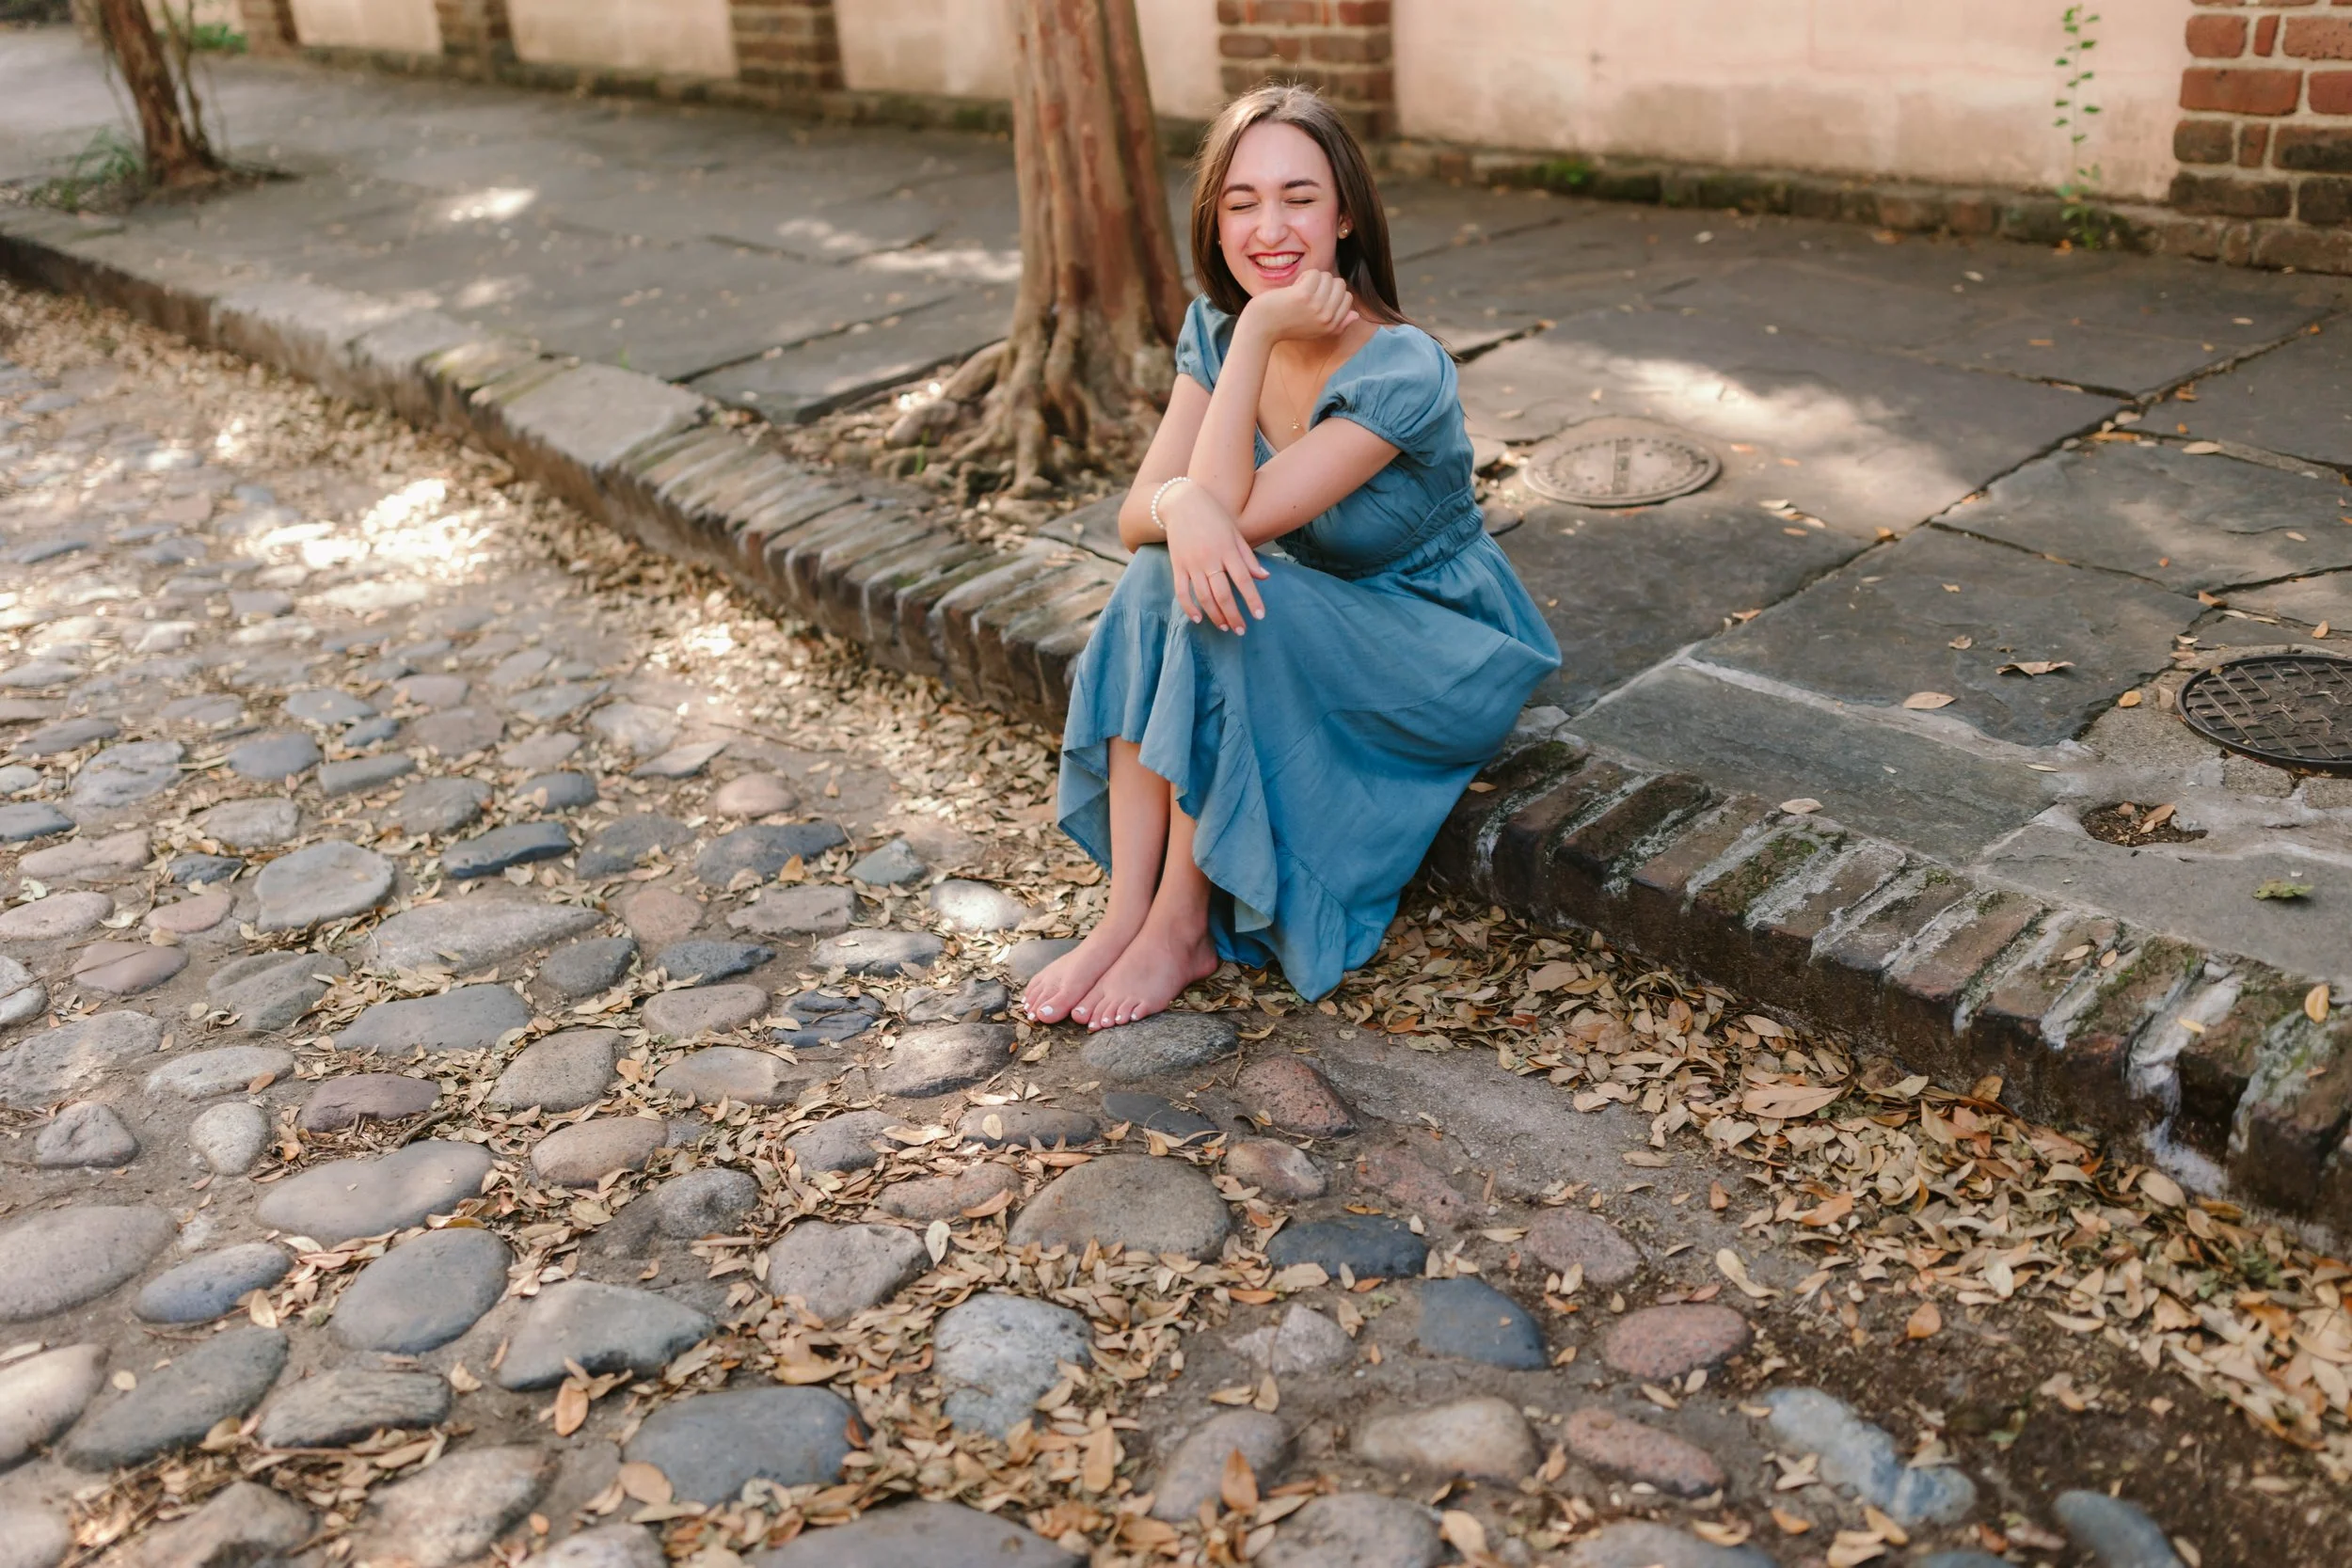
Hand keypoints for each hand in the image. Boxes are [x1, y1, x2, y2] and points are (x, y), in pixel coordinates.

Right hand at [1163, 484, 1267, 634]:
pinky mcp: (1177, 565)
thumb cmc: (1214, 516)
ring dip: (1215, 615)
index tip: (1259, 616)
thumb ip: (1248, 557)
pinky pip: (1182, 591)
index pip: (1244, 580)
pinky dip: (1189, 607)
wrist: (1182, 502)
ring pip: (1204, 596)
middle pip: (1223, 594)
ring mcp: (1191, 563)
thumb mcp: (1235, 532)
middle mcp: (1210, 559)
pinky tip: (1198, 619)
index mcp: (1227, 550)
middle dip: (1234, 615)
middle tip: (1241, 630)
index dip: (1252, 600)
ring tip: (1225, 627)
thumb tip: (1264, 578)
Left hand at [1240, 268, 1360, 345]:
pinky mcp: (1304, 295)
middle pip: (1340, 285)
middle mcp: (1327, 317)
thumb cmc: (1286, 326)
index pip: (1348, 298)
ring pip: (1327, 277)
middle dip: (1324, 284)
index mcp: (1332, 326)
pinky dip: (1304, 276)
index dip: (1332, 293)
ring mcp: (1317, 306)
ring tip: (1300, 290)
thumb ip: (1338, 324)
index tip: (1316, 299)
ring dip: (1313, 279)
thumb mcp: (1316, 330)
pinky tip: (1294, 287)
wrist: (1262, 327)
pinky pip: (1314, 273)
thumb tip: (1356, 315)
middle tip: (1308, 293)